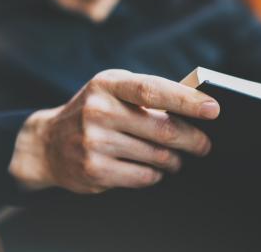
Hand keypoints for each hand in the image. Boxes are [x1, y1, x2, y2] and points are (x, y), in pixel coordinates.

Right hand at [9, 70, 219, 193]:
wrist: (48, 142)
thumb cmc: (94, 111)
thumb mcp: (113, 90)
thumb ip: (149, 94)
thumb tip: (197, 105)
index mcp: (108, 85)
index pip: (153, 90)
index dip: (186, 100)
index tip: (213, 109)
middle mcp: (98, 111)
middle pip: (162, 130)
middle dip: (193, 140)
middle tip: (204, 145)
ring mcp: (93, 142)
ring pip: (157, 156)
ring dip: (174, 160)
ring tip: (176, 158)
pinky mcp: (94, 170)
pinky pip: (144, 176)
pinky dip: (156, 174)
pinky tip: (154, 168)